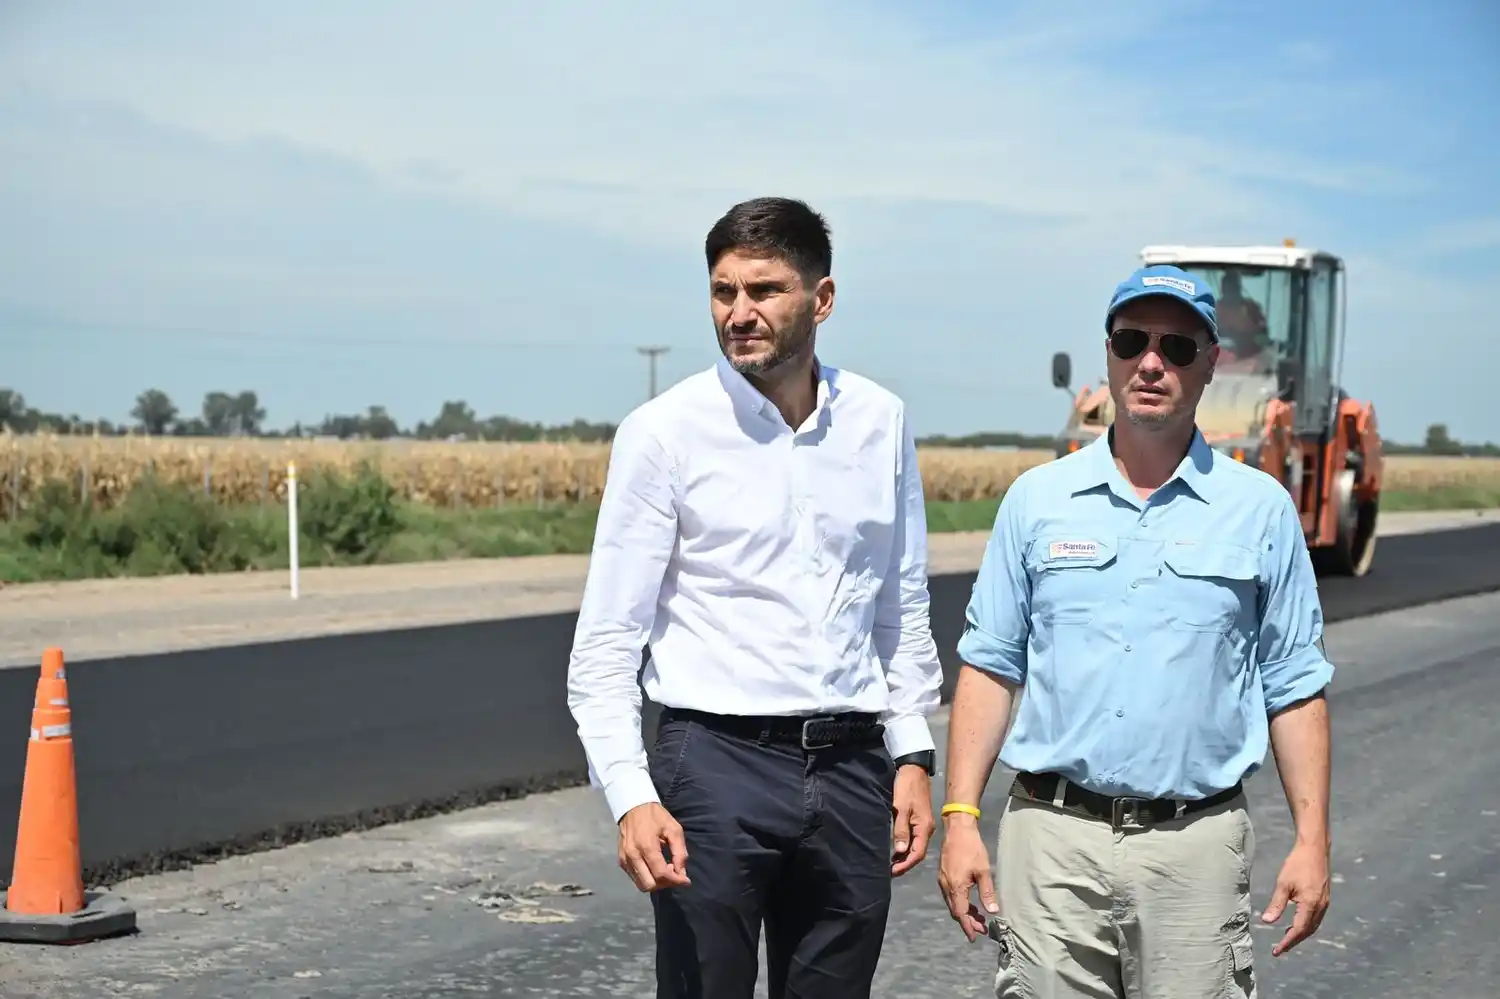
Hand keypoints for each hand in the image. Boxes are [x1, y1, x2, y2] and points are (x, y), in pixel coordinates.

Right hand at [616, 802, 689, 891]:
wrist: (633, 806)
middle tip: (674, 873)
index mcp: (647, 846)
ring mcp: (625, 859)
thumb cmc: (656, 816)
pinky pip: (635, 878)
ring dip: (656, 883)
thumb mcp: (674, 829)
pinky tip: (654, 867)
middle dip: (665, 884)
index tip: (686, 880)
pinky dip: (647, 878)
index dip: (676, 880)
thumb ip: (680, 852)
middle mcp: (633, 856)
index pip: (661, 874)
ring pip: (641, 885)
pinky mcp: (621, 861)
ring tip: (664, 870)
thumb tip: (682, 873)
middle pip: (649, 885)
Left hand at [891, 765, 934, 875]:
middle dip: (905, 863)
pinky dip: (905, 846)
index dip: (905, 864)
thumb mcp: (901, 808)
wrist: (914, 770)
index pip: (917, 853)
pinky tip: (897, 849)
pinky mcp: (919, 820)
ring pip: (915, 846)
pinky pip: (914, 838)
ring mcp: (923, 824)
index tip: (893, 872)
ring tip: (891, 864)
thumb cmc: (907, 788)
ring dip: (904, 856)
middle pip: (917, 852)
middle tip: (890, 871)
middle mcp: (926, 829)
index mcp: (924, 828)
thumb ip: (900, 829)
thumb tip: (900, 851)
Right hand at [936, 814, 997, 941]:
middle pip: (955, 911)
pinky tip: (970, 901)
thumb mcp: (983, 871)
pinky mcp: (944, 874)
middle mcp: (946, 886)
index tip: (976, 937)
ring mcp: (943, 880)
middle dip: (968, 921)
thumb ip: (987, 892)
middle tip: (982, 927)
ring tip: (979, 916)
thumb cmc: (972, 848)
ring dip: (964, 912)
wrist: (957, 829)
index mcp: (956, 887)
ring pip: (952, 903)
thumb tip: (993, 911)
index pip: (961, 914)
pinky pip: (951, 895)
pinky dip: (960, 902)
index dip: (968, 927)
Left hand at [1261, 839, 1330, 955]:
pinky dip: (1306, 925)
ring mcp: (1325, 903)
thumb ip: (1276, 904)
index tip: (1277, 951)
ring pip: (1313, 925)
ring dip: (1300, 934)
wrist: (1315, 849)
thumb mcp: (1283, 884)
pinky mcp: (1324, 898)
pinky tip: (1297, 923)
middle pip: (1307, 931)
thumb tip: (1267, 921)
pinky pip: (1316, 918)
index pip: (1298, 930)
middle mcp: (1321, 907)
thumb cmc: (1297, 864)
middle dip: (1294, 941)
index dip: (1287, 942)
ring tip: (1286, 939)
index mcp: (1311, 905)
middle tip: (1280, 948)